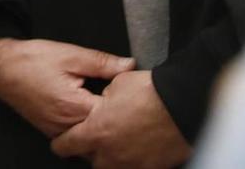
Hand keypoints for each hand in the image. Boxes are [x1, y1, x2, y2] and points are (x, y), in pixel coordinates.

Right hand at [0, 37, 133, 139]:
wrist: (0, 68)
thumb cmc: (32, 59)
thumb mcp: (70, 55)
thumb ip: (102, 62)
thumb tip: (130, 65)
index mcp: (75, 106)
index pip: (113, 116)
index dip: (126, 106)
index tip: (133, 95)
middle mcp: (66, 125)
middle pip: (103, 133)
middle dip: (116, 122)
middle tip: (126, 108)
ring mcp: (57, 131)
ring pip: (90, 142)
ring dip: (101, 130)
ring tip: (111, 115)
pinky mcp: (51, 131)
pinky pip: (75, 140)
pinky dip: (86, 131)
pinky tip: (90, 117)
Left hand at [50, 69, 189, 167]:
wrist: (182, 103)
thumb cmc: (149, 91)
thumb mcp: (115, 84)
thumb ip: (102, 97)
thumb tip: (102, 100)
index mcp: (96, 132)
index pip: (66, 146)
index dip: (62, 142)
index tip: (62, 140)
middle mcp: (112, 153)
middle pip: (90, 161)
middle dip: (90, 151)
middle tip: (95, 139)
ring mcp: (133, 163)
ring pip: (113, 168)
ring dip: (111, 158)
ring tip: (116, 145)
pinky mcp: (153, 167)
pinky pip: (136, 168)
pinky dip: (133, 161)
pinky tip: (136, 150)